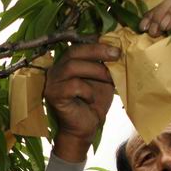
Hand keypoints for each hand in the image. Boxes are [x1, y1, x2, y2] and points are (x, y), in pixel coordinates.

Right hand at [44, 44, 119, 161]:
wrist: (85, 129)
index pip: (78, 45)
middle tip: (116, 54)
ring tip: (109, 78)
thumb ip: (105, 65)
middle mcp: (56, 70)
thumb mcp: (103, 80)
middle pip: (74, 51)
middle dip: (97, 51)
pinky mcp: (53, 96)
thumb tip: (118, 48)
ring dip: (95, 70)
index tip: (114, 43)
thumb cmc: (94, 104)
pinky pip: (72, 86)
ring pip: (72, 66)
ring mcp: (52, 83)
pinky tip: (91, 99)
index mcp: (66, 63)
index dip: (95, 42)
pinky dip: (87, 91)